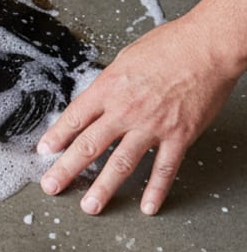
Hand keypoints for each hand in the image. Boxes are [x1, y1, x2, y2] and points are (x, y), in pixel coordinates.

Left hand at [37, 15, 239, 214]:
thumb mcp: (125, 58)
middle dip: (66, 169)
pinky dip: (156, 189)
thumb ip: (109, 83)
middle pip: (89, 145)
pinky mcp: (179, 136)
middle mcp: (125, 110)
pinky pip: (164, 168)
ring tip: (90, 206)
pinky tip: (148, 206)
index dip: (57, 137)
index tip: (44, 151)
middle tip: (51, 186)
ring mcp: (151, 126)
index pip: (74, 118)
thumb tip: (96, 99)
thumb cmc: (169, 45)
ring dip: (104, 188)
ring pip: (121, 163)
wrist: (207, 47)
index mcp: (108, 88)